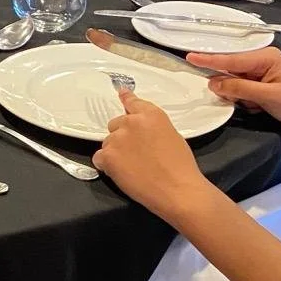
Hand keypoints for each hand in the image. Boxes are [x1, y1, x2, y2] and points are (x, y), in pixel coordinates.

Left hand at [92, 91, 210, 220]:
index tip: (121, 92)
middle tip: (136, 154)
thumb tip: (143, 131)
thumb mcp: (172, 136)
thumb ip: (153, 127)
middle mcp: (132, 122)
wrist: (177, 189)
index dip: (126, 99)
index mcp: (151, 115)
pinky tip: (122, 173)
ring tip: (133, 167)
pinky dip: (107, 165)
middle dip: (122, 137)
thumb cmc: (180, 167)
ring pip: (108, 143)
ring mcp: (118, 138)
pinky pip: (99, 158)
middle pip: (116, 124)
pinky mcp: (108, 156)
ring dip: (115, 152)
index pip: (132, 102)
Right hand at [191, 45, 280, 130]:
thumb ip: (239, 88)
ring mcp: (261, 72)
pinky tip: (257, 107)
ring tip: (255, 105)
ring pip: (235, 81)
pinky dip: (244, 99)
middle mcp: (261, 60)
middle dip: (228, 85)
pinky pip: (241, 89)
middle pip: (231, 69)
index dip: (210, 60)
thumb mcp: (267, 96)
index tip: (189, 57)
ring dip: (239, 95)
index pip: (232, 60)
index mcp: (265, 57)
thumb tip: (213, 83)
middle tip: (241, 98)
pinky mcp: (261, 84)